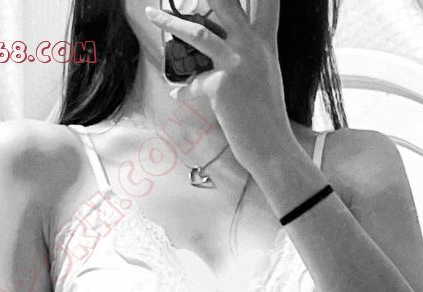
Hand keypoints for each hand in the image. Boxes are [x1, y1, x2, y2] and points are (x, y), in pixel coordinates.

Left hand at [145, 0, 294, 172]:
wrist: (272, 147)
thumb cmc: (266, 114)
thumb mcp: (264, 75)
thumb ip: (247, 53)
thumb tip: (221, 42)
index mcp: (265, 42)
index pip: (266, 2)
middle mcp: (252, 47)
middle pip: (227, 2)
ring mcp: (236, 65)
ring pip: (198, 34)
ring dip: (169, 21)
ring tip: (151, 13)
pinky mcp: (221, 87)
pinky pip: (192, 84)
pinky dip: (182, 89)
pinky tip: (176, 92)